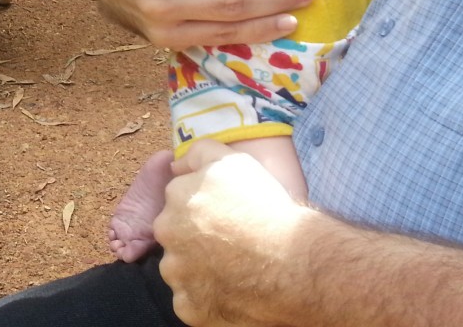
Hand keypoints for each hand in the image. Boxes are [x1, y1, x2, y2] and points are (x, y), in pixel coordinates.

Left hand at [153, 141, 308, 326]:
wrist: (295, 262)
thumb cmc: (266, 208)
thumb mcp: (233, 161)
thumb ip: (198, 154)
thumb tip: (175, 164)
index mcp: (175, 199)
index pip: (179, 202)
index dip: (204, 207)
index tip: (228, 214)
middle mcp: (167, 235)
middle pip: (176, 235)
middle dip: (196, 237)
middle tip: (231, 242)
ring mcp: (176, 274)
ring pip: (180, 269)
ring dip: (199, 268)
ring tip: (235, 266)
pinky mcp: (189, 308)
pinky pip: (191, 301)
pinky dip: (207, 298)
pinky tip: (232, 288)